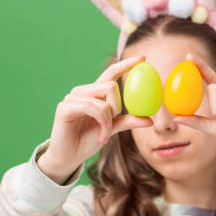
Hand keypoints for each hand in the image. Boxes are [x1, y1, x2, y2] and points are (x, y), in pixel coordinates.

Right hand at [40, 55, 153, 180]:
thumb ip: (128, 121)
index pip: (111, 73)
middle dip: (117, 107)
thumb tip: (150, 120)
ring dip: (109, 120)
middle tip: (112, 125)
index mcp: (94, 93)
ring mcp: (72, 98)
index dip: (126, 64)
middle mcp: (82, 91)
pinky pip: (93, 108)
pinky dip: (102, 123)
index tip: (143, 58)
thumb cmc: (87, 140)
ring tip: (104, 134)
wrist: (69, 157)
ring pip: (104, 99)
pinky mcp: (65, 107)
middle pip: (111, 85)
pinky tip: (102, 136)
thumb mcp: (112, 129)